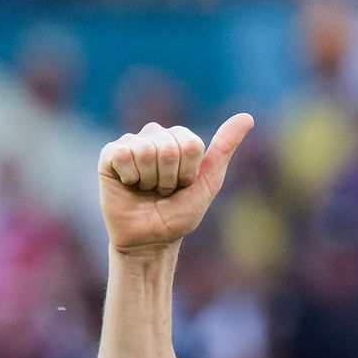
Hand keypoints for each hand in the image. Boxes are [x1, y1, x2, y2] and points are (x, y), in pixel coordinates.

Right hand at [98, 114, 253, 254]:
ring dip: (149, 180)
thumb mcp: (208, 182)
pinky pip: (122, 154)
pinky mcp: (110, 154)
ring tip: (147, 189)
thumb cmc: (179, 214)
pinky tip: (129, 184)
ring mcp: (132, 143)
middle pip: (169, 148)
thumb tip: (247, 117)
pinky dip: (130, 177)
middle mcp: (156, 135)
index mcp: (181, 139)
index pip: (191, 145)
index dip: (189, 173)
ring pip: (146, 151)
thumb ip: (225, 148)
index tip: (184, 186)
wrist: (151, 239)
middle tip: (164, 191)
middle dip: (169, 178)